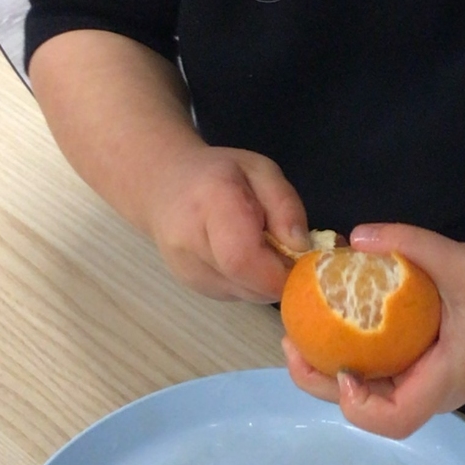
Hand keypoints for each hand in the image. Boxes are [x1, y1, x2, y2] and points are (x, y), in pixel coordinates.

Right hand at [145, 141, 307, 303]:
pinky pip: (236, 294)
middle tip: (286, 250)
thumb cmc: (218, 173)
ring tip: (261, 247)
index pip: (243, 258)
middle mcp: (191, 243)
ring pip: (246, 293)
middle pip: (248, 283)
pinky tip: (244, 256)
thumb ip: (285, 206)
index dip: (280, 269)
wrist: (163, 185)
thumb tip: (300, 248)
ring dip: (266, 279)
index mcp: (211, 204)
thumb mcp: (261, 171)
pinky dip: (251, 282)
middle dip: (280, 275)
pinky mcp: (192, 285)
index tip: (301, 257)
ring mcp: (187, 269)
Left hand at [281, 222, 464, 437]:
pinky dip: (352, 361)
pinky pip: (381, 379)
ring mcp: (428, 386)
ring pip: (372, 399)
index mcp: (445, 379)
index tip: (343, 368)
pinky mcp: (424, 372)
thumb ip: (409, 242)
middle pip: (373, 414)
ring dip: (332, 376)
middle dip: (325, 387)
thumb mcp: (459, 258)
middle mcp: (433, 393)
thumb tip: (353, 237)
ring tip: (301, 339)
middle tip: (293, 346)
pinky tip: (331, 331)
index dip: (361, 404)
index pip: (397, 418)